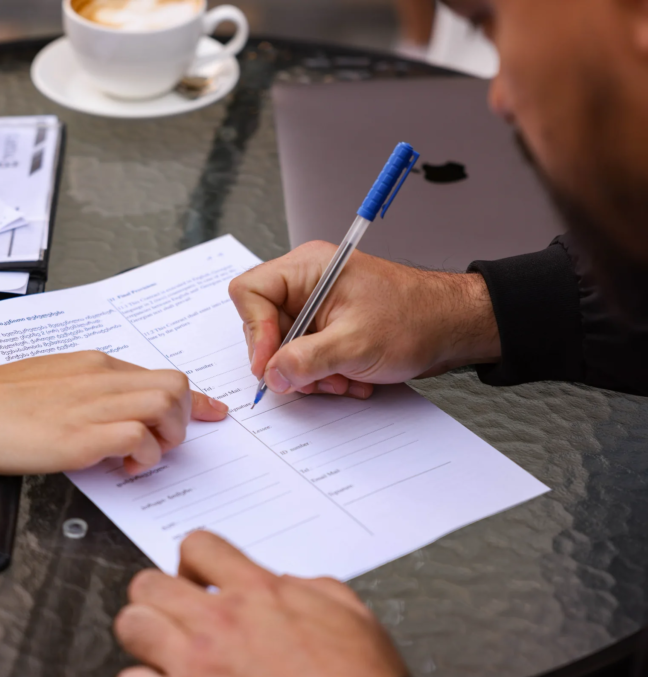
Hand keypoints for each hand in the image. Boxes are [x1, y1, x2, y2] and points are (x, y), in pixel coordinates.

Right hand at [0, 339, 228, 475]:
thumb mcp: (51, 383)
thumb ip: (90, 391)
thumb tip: (117, 411)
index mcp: (95, 365)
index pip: (160, 374)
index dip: (194, 399)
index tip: (212, 413)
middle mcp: (101, 378)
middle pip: (174, 384)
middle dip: (182, 418)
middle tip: (158, 444)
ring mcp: (91, 404)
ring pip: (165, 404)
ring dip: (164, 436)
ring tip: (137, 455)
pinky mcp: (79, 435)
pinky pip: (138, 438)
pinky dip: (141, 456)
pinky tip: (117, 465)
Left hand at [114, 531, 408, 676]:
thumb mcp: (353, 617)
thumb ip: (312, 589)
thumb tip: (286, 584)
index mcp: (260, 595)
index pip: (199, 545)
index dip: (193, 562)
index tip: (198, 581)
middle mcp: (220, 625)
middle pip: (148, 584)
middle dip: (158, 599)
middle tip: (176, 618)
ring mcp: (196, 667)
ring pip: (132, 627)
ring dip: (146, 641)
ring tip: (166, 657)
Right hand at [228, 241, 500, 399]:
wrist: (455, 328)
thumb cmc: (417, 319)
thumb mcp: (356, 344)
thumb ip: (306, 360)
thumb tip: (271, 374)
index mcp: (308, 268)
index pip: (250, 292)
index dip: (254, 331)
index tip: (269, 363)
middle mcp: (307, 283)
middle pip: (263, 325)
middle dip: (287, 360)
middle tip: (311, 378)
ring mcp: (317, 306)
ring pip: (285, 346)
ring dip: (309, 373)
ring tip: (342, 380)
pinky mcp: (328, 327)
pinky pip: (306, 355)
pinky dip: (324, 373)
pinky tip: (351, 378)